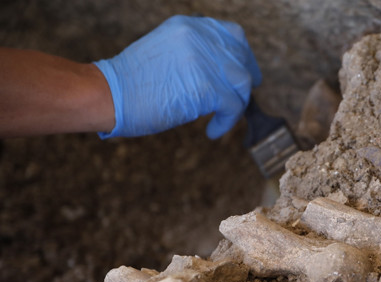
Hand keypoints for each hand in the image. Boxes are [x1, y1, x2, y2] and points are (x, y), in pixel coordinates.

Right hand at [94, 15, 260, 138]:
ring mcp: (204, 61)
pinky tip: (213, 131)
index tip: (247, 70)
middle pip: (241, 58)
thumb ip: (193, 54)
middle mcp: (199, 38)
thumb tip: (220, 73)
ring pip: (242, 83)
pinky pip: (233, 106)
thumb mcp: (166, 52)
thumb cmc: (132, 82)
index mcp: (188, 27)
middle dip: (246, 81)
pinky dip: (226, 122)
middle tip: (243, 99)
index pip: (231, 34)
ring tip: (222, 117)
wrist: (108, 93)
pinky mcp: (207, 87)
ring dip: (236, 103)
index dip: (243, 54)